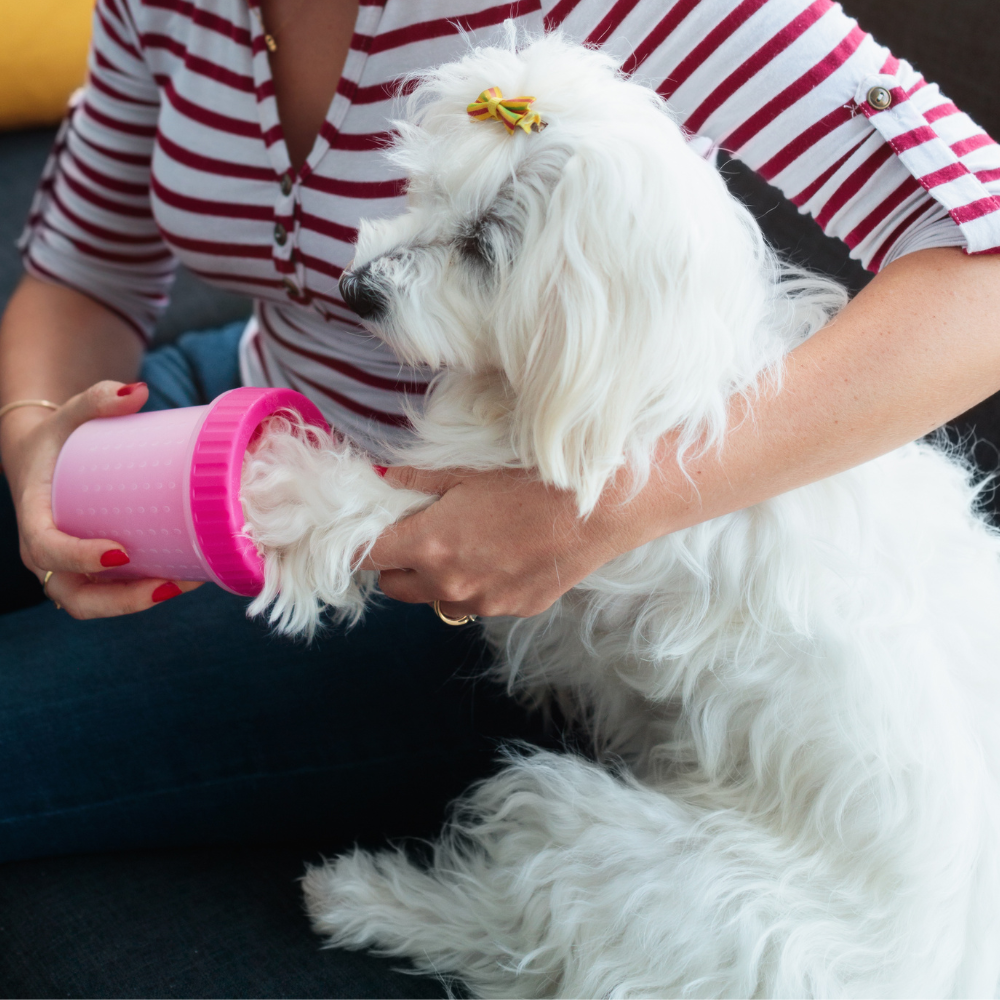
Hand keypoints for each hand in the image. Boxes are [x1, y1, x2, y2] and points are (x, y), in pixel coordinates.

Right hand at [1, 380, 201, 618]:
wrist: (45, 459)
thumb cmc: (58, 438)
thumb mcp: (68, 415)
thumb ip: (95, 398)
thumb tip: (137, 389)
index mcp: (34, 518)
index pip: (47, 549)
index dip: (79, 558)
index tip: (120, 552)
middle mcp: (45, 554)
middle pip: (75, 596)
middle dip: (122, 600)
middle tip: (170, 584)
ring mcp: (67, 569)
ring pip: (96, 605)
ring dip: (140, 602)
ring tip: (187, 582)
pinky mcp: (90, 574)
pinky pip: (112, 596)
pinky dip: (145, 594)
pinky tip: (186, 580)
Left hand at [362, 465, 667, 618]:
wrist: (599, 510)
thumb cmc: (533, 482)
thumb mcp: (468, 471)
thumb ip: (419, 481)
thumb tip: (387, 480)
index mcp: (429, 546)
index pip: (365, 557)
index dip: (355, 543)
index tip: (360, 531)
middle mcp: (449, 584)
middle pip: (393, 586)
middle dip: (394, 562)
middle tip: (414, 531)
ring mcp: (482, 603)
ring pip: (434, 600)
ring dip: (433, 578)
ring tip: (462, 544)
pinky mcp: (513, 609)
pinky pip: (476, 602)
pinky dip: (474, 584)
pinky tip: (499, 555)